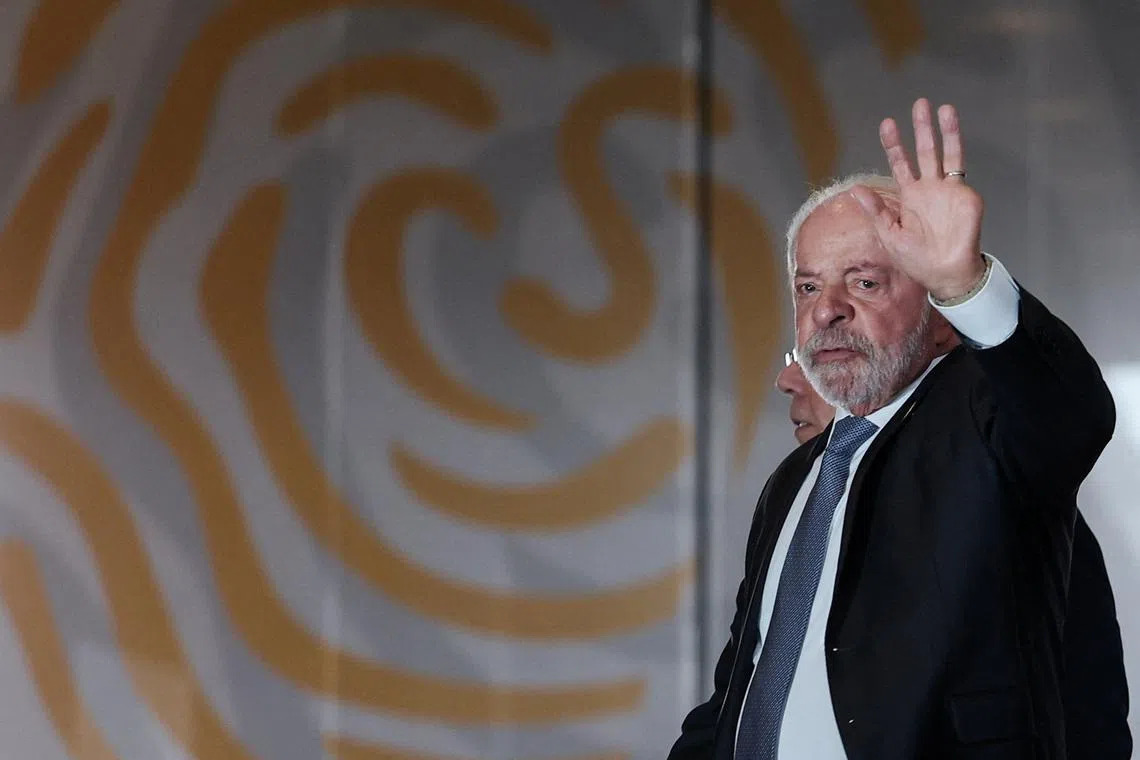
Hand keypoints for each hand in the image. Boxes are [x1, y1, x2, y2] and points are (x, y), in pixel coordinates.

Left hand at [849, 98, 985, 301]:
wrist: (943, 274)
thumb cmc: (915, 259)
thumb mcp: (889, 234)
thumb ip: (875, 210)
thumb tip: (855, 189)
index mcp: (910, 197)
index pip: (901, 163)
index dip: (894, 145)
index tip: (887, 124)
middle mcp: (930, 189)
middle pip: (925, 151)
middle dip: (922, 128)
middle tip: (919, 103)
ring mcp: (949, 190)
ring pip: (947, 153)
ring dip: (946, 131)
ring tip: (944, 108)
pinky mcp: (965, 196)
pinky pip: (960, 172)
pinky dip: (955, 154)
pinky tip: (949, 136)